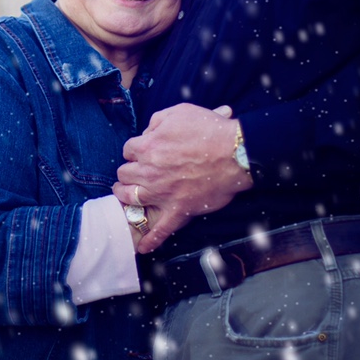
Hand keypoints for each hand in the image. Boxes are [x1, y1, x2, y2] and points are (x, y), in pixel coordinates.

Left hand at [113, 104, 252, 253]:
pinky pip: (161, 229)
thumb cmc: (209, 129)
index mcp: (148, 146)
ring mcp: (162, 193)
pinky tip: (142, 247)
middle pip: (124, 173)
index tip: (142, 151)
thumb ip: (157, 121)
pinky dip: (151, 240)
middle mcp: (149, 171)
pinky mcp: (178, 209)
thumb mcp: (178, 112)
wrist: (235, 153)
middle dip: (128, 171)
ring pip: (131, 197)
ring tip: (125, 195)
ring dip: (125, 196)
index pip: (128, 149)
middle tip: (134, 172)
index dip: (135, 150)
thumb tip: (148, 131)